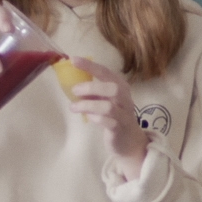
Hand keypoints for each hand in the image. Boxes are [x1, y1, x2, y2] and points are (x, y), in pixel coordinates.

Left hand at [66, 57, 147, 178]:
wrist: (129, 141)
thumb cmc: (114, 116)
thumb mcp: (105, 100)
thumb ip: (94, 92)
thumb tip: (73, 83)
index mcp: (121, 86)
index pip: (106, 72)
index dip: (90, 65)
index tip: (73, 60)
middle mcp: (125, 98)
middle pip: (112, 88)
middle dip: (91, 87)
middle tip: (74, 90)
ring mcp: (124, 114)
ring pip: (107, 107)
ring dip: (87, 105)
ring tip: (73, 107)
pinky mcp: (119, 128)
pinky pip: (107, 122)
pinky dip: (94, 118)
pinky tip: (88, 117)